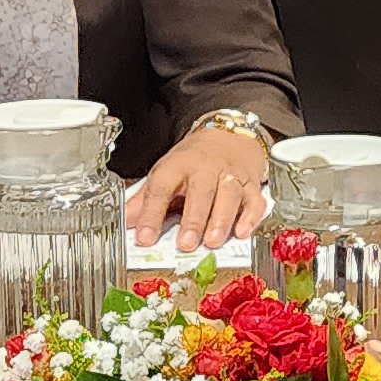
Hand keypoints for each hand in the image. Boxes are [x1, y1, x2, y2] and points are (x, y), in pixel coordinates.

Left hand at [126, 122, 271, 250]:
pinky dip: (250, 217)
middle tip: (186, 243)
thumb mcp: (166, 172)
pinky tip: (241, 232)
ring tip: (212, 241)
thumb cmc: (194, 160)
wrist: (228, 137)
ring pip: (229, 194)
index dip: (151, 213)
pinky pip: (254, 200)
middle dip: (194, 219)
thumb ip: (146, 199)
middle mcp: (206, 168)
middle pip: (201, 190)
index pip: (162, 187)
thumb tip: (126, 221)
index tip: (144, 237)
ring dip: (221, 219)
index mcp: (178, 164)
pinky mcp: (251, 185)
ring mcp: (231, 175)